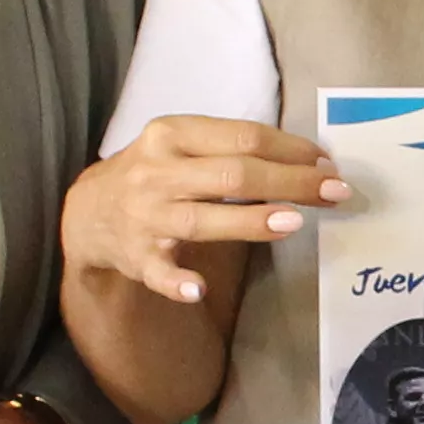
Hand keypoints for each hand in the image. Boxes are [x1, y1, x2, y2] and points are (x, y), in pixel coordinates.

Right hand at [62, 117, 343, 304]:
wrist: (87, 212)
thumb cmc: (155, 173)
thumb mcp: (182, 146)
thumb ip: (233, 149)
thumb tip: (308, 161)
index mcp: (172, 134)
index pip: (243, 136)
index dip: (291, 150)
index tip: (328, 164)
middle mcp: (157, 171)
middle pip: (232, 174)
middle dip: (290, 182)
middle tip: (336, 192)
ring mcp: (145, 216)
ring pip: (202, 219)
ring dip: (249, 221)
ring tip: (293, 222)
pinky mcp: (135, 257)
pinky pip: (158, 271)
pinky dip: (176, 281)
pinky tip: (198, 289)